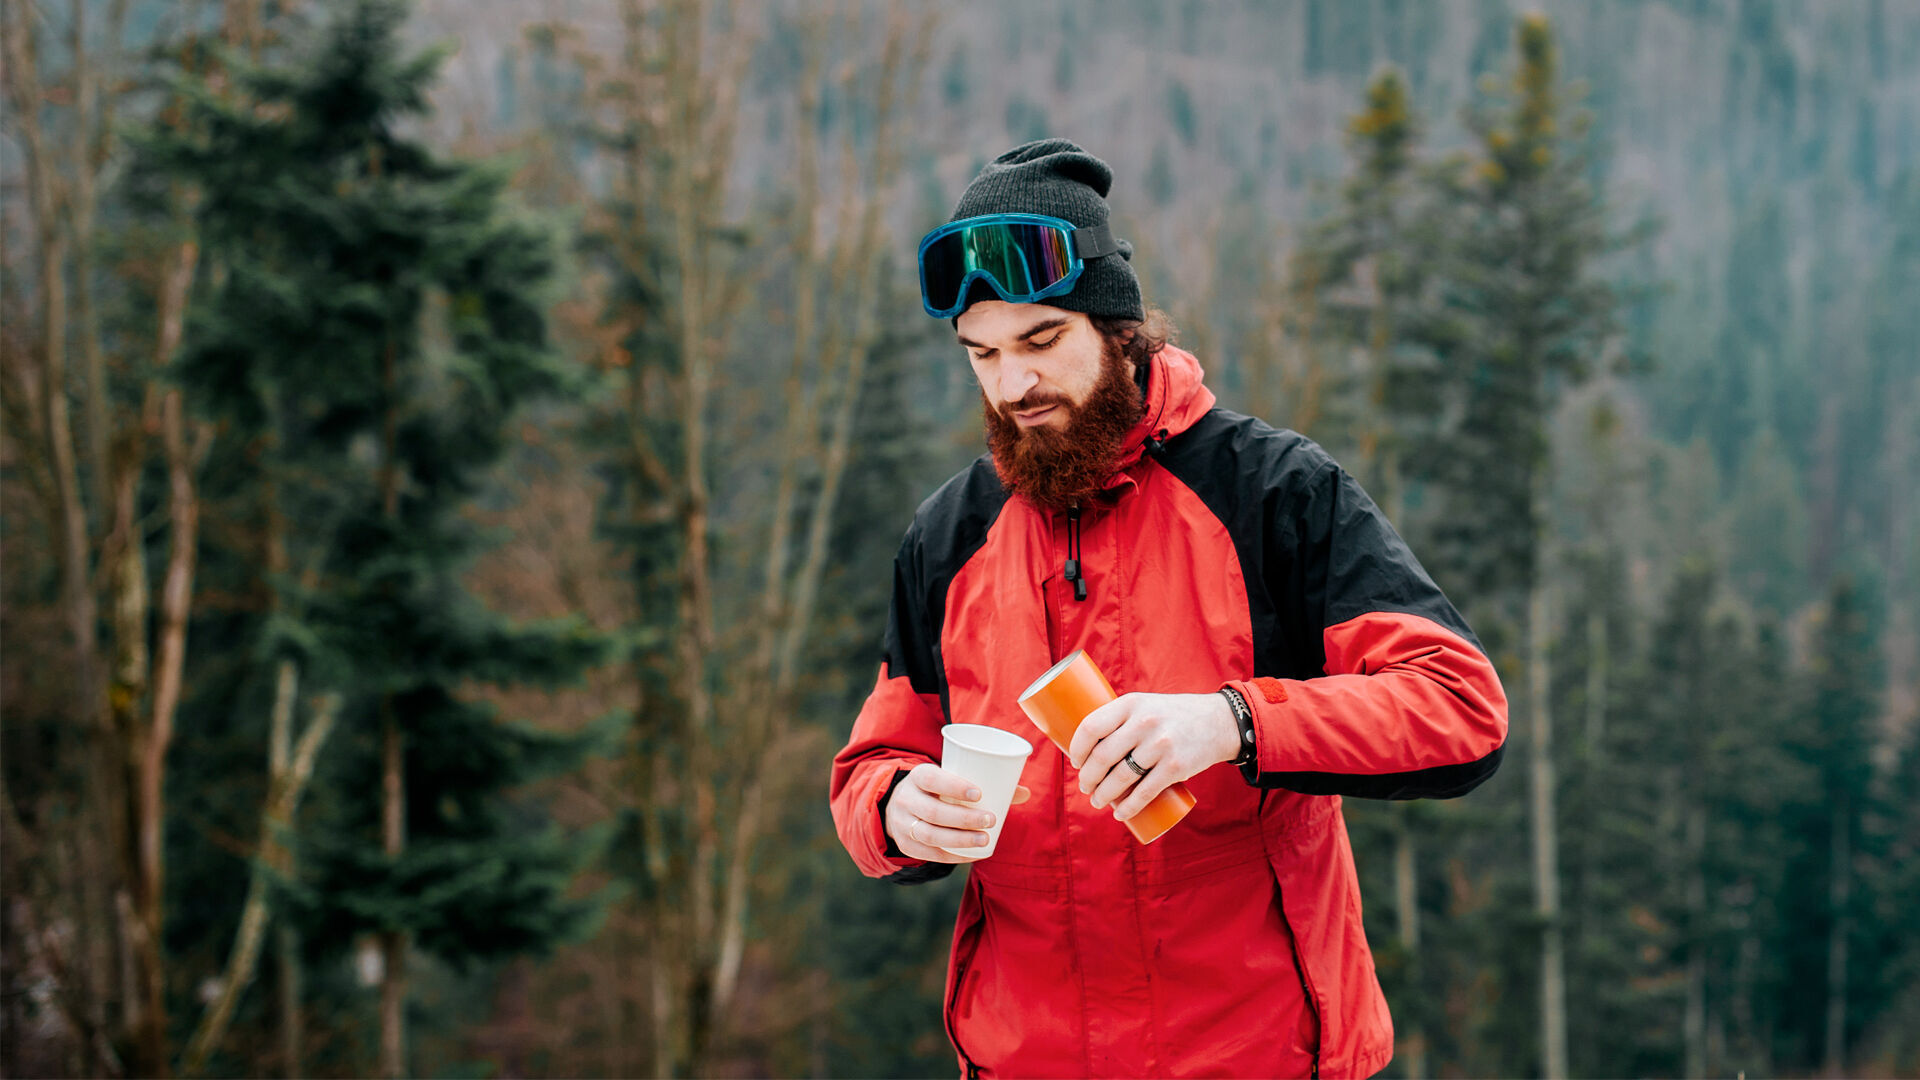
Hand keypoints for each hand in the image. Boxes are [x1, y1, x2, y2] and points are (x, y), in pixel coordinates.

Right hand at [884, 762, 1031, 862]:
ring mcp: (903, 824)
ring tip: (985, 839)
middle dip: (964, 819)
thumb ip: (986, 784)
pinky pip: (930, 854)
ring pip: (930, 835)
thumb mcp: (950, 779)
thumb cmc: (938, 789)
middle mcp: (906, 799)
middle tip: (991, 820)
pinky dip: (953, 855)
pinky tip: (973, 855)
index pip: (932, 779)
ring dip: (960, 840)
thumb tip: (1025, 792)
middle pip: (933, 812)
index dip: (954, 786)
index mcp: (918, 776)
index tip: (980, 793)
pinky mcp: (907, 844)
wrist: (900, 804)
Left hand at [1067, 692, 1238, 822]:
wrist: (1219, 722)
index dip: (1077, 749)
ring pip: (1121, 777)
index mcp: (1131, 703)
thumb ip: (1122, 719)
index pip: (1091, 727)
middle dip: (1088, 777)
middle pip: (1102, 756)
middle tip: (1085, 786)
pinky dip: (1128, 807)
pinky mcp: (1176, 767)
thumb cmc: (1172, 716)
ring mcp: (1160, 745)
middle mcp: (1144, 722)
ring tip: (1097, 801)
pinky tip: (1120, 813)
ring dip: (1103, 795)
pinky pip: (1145, 792)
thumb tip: (1089, 745)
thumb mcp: (1146, 705)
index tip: (1076, 762)